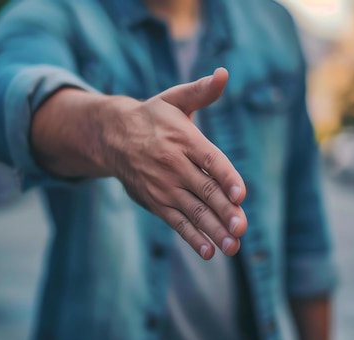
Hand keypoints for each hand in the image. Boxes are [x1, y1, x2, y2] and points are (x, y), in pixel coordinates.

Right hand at [103, 68, 246, 258]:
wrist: (112, 136)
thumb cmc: (153, 117)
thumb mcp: (175, 99)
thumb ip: (202, 91)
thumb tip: (223, 73)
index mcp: (183, 139)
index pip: (209, 160)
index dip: (226, 176)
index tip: (241, 194)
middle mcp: (173, 164)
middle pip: (203, 190)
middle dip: (224, 211)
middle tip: (242, 228)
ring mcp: (163, 186)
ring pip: (192, 211)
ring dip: (212, 230)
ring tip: (232, 246)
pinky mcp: (156, 202)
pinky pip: (176, 222)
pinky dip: (192, 237)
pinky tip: (208, 252)